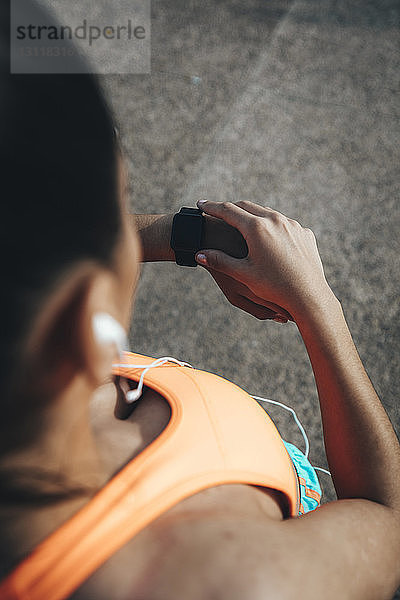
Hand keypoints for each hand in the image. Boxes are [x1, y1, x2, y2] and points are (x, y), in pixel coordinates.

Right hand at [195, 200, 332, 320]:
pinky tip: (266, 233)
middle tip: (216, 209)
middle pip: (246, 206)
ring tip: (239, 219)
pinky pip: (284, 223)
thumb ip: (220, 262)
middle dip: (230, 207)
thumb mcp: (243, 274)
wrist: (309, 295)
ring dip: (250, 213)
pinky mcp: (304, 233)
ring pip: (267, 212)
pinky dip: (270, 224)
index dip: (212, 208)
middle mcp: (275, 220)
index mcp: (257, 228)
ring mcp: (292, 225)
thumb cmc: (274, 287)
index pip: (228, 211)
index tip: (200, 205)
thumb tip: (199, 255)